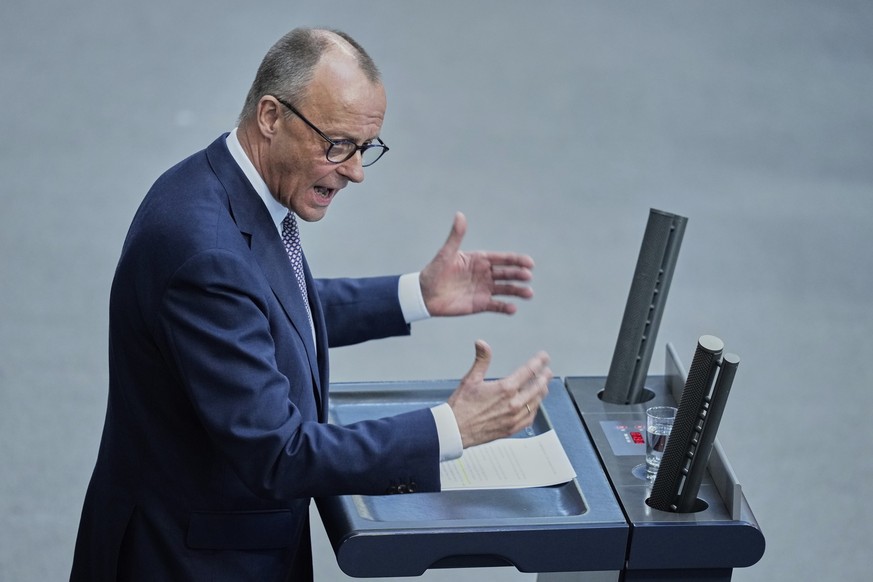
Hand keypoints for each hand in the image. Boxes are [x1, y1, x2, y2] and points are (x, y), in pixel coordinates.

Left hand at [419, 212, 533, 316]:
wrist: (424, 295)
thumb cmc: (434, 272)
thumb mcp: (446, 254)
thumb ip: (456, 236)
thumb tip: (460, 214)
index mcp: (479, 260)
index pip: (502, 259)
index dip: (516, 260)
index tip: (529, 263)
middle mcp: (485, 274)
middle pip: (507, 273)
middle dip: (519, 274)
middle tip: (528, 276)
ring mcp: (484, 289)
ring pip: (506, 289)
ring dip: (518, 291)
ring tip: (529, 293)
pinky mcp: (480, 304)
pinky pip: (496, 306)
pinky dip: (505, 307)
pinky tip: (513, 308)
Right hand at [447, 340, 551, 447]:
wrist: (456, 430)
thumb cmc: (462, 406)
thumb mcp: (471, 379)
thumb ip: (481, 360)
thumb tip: (482, 344)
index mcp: (505, 389)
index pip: (528, 371)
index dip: (538, 362)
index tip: (543, 357)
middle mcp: (514, 403)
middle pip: (537, 387)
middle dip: (544, 377)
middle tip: (547, 372)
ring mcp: (515, 417)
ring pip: (536, 402)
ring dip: (541, 392)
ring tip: (543, 386)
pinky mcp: (512, 428)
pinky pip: (530, 417)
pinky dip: (535, 409)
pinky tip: (534, 405)